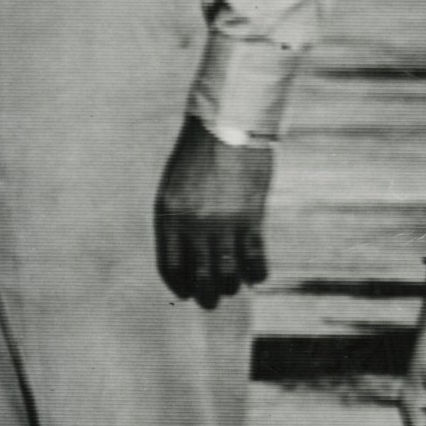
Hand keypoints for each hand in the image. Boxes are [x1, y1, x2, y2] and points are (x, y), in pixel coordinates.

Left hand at [151, 115, 273, 307]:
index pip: (170, 266)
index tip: (186, 292)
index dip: (179, 284)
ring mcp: (223, 224)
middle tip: (211, 300)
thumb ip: (178, 219)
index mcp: (169, 215)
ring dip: (230, 286)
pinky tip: (256, 275)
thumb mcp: (175, 185)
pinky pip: (254, 259)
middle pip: (199, 277)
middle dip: (205, 296)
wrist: (227, 125)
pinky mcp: (251, 219)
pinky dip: (256, 272)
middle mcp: (193, 225)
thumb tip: (189, 255)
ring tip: (232, 286)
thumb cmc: (198, 154)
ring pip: (227, 274)